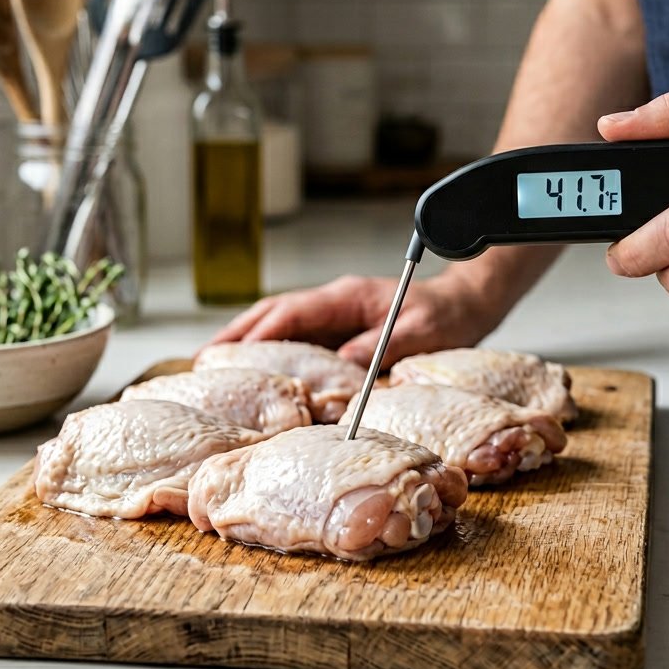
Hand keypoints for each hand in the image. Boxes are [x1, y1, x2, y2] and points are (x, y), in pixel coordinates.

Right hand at [207, 274, 503, 368]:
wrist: (466, 304)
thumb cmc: (446, 316)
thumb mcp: (420, 332)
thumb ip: (382, 345)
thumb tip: (344, 364)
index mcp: (346, 297)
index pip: (291, 313)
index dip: (257, 333)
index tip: (227, 354)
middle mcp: (334, 301)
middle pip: (272, 313)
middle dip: (236, 334)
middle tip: (201, 361)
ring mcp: (335, 313)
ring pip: (279, 322)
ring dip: (246, 340)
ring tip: (214, 365)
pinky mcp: (340, 327)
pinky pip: (297, 335)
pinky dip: (270, 348)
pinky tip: (256, 371)